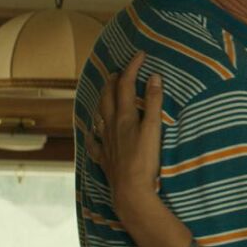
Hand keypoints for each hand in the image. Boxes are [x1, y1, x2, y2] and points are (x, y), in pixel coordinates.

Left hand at [87, 51, 163, 217]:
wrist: (130, 191)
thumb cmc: (144, 160)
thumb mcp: (153, 129)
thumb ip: (154, 103)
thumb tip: (154, 77)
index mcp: (124, 116)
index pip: (126, 85)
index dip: (132, 67)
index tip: (140, 55)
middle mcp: (111, 126)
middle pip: (108, 97)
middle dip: (113, 80)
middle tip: (119, 71)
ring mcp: (106, 142)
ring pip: (99, 115)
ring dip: (102, 100)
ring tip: (105, 92)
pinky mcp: (105, 158)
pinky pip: (95, 143)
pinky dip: (93, 134)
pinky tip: (92, 134)